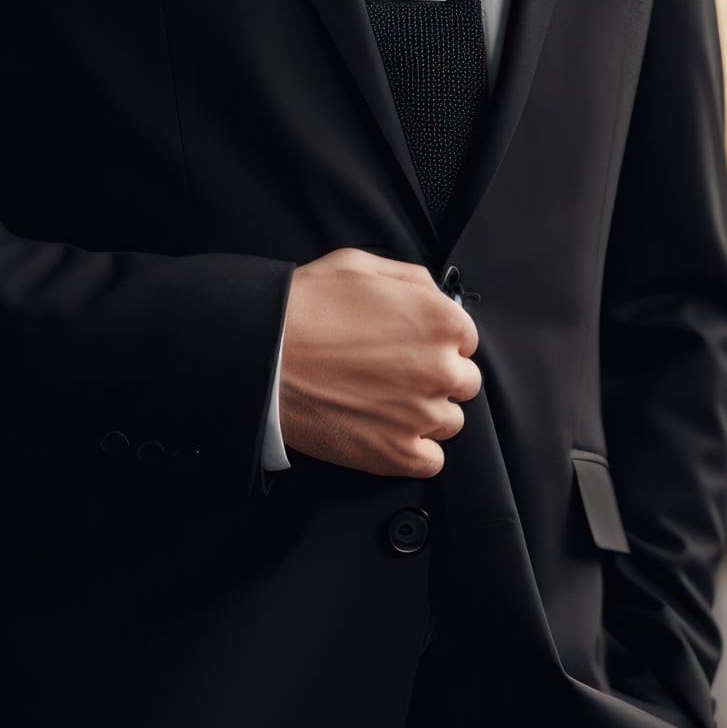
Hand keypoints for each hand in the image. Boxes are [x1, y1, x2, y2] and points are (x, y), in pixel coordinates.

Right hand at [277, 249, 479, 477]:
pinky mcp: (397, 452)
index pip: (466, 340)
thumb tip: (433, 294)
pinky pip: (431, 461)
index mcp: (439, 321)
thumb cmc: (302, 309)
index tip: (413, 347)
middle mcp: (440, 369)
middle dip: (435, 378)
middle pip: (463, 382)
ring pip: (449, 422)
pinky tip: (386, 433)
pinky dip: (414, 452)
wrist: (260, 355)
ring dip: (425, 415)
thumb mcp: (360, 266)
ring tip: (383, 403)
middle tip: (394, 374)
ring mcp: (421, 414)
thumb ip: (411, 279)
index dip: (438, 343)